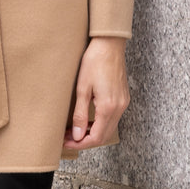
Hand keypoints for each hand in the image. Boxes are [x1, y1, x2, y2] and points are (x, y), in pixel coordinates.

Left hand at [62, 36, 129, 150]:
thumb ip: (80, 114)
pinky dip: (99, 123)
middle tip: (67, 138)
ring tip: (74, 129)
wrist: (109, 44)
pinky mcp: (123, 98)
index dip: (80, 144)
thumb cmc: (94, 62)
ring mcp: (123, 103)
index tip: (66, 142)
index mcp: (108, 108)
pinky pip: (112, 118)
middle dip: (85, 140)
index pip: (96, 137)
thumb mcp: (82, 88)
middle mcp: (119, 108)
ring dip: (92, 132)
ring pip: (108, 128)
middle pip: (103, 136)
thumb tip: (77, 136)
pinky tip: (87, 119)